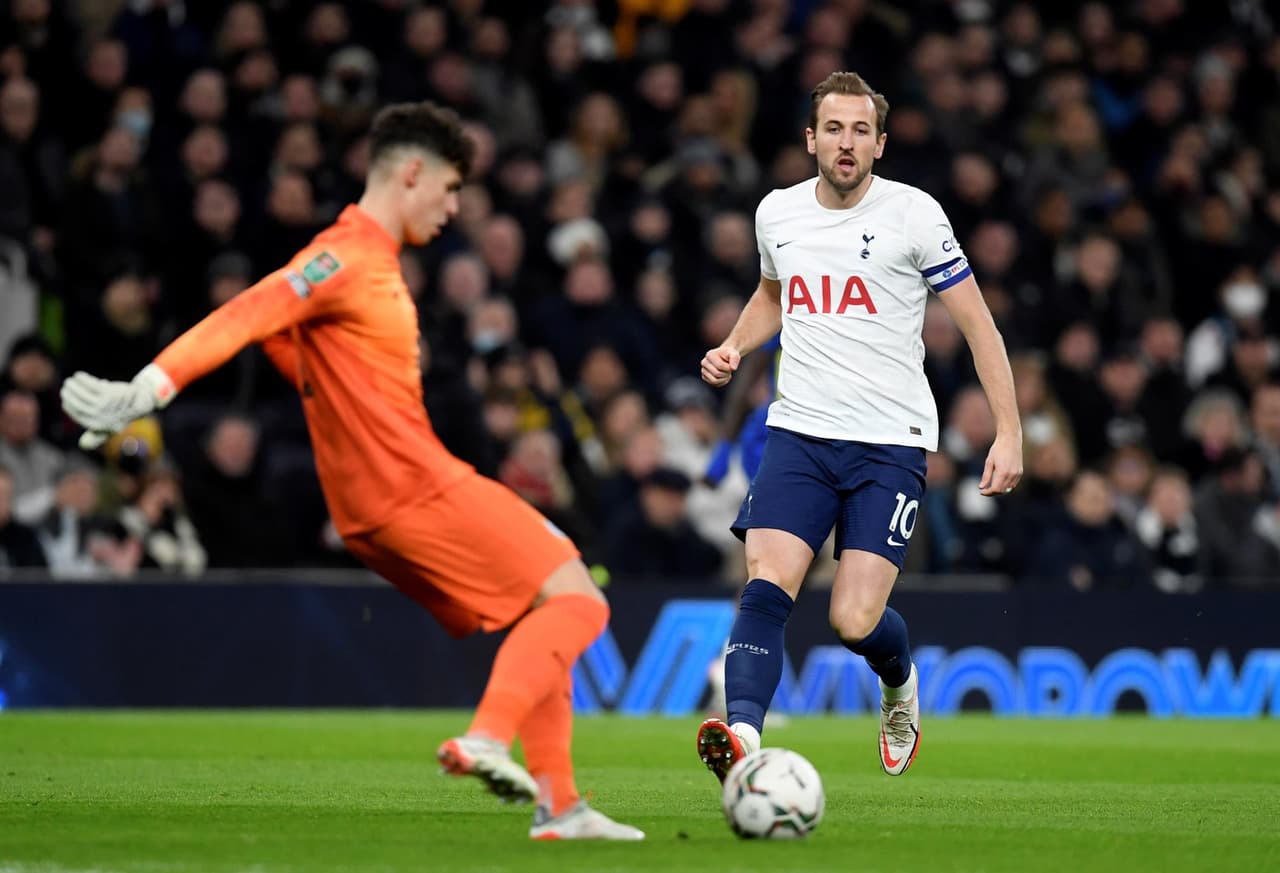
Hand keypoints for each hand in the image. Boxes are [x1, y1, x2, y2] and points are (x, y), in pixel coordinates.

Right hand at [61, 364, 176, 450]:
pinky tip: (79, 376)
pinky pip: (92, 385)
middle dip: (70, 394)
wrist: (140, 402)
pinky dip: (83, 380)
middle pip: (79, 404)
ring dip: (75, 386)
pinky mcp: (111, 394)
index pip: (77, 415)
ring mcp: (107, 406)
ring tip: (72, 380)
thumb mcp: (111, 429)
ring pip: (84, 394)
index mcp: (99, 426)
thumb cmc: (122, 415)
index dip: (69, 406)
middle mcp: (102, 418)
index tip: (65, 398)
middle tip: (66, 386)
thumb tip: (83, 445)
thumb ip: (96, 436)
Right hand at [700, 346, 739, 386]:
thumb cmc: (728, 355)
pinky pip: (714, 384)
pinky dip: (721, 382)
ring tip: (726, 373)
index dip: (728, 368)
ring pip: (714, 381)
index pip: (720, 366)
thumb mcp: (734, 353)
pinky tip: (724, 376)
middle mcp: (704, 362)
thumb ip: (735, 358)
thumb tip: (733, 368)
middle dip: (726, 373)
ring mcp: (703, 370)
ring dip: (724, 379)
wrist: (724, 356)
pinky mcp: (705, 377)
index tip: (731, 365)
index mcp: (710, 355)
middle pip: (717, 374)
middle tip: (729, 369)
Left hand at [978, 433, 1022, 496]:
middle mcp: (1011, 474)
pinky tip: (1000, 482)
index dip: (988, 493)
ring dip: (1000, 489)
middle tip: (985, 490)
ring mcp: (1017, 474)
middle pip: (1002, 491)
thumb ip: (986, 476)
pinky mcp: (1020, 472)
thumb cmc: (997, 449)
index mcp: (1002, 472)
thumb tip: (981, 488)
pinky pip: (1013, 484)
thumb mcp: (989, 462)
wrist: (1010, 440)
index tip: (981, 491)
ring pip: (1008, 489)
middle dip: (993, 492)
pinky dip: (1006, 486)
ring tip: (991, 486)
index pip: (995, 489)